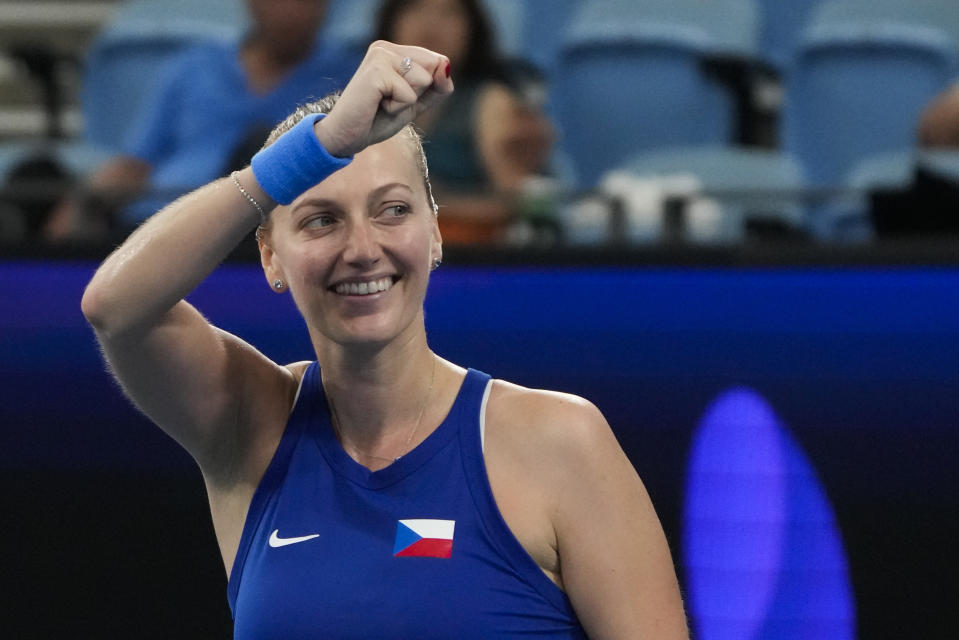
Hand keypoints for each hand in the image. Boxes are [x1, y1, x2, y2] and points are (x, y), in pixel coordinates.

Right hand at [314, 41, 452, 156]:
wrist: (346, 137)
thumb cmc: (377, 119)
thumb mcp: (415, 103)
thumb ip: (437, 87)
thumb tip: (445, 67)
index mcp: (394, 50)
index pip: (438, 62)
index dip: (429, 87)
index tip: (399, 96)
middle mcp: (386, 48)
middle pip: (433, 69)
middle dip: (418, 94)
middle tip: (389, 101)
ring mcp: (380, 56)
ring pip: (424, 80)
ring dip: (407, 102)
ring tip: (382, 103)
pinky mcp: (376, 71)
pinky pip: (410, 95)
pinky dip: (397, 108)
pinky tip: (377, 106)